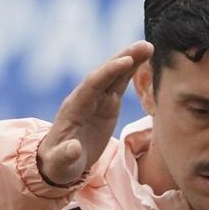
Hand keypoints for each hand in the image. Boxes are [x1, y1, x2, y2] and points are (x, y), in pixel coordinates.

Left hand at [38, 41, 153, 185]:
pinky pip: (119, 84)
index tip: (126, 61)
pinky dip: (130, 72)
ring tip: (149, 46)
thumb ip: (65, 156)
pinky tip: (143, 59)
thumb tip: (73, 148)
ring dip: (130, 60)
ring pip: (113, 76)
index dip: (108, 73)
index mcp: (74, 110)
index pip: (92, 86)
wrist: (59, 163)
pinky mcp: (106, 105)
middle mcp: (84, 100)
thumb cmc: (59, 164)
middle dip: (122, 59)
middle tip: (144, 45)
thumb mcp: (61, 164)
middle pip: (104, 75)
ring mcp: (96, 101)